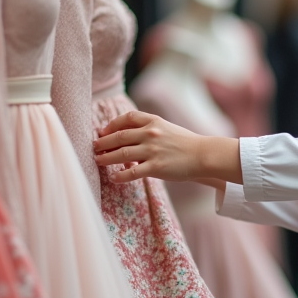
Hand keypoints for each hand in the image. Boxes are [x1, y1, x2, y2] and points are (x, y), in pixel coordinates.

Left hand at [93, 110, 240, 184]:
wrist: (203, 155)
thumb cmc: (185, 143)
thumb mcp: (166, 128)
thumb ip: (148, 129)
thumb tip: (127, 138)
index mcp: (153, 121)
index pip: (127, 118)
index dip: (112, 125)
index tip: (103, 131)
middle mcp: (150, 133)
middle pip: (119, 136)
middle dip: (103, 142)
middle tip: (94, 147)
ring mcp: (152, 150)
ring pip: (121, 154)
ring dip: (106, 158)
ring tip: (97, 161)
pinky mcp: (155, 167)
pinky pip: (132, 172)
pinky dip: (120, 176)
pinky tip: (113, 178)